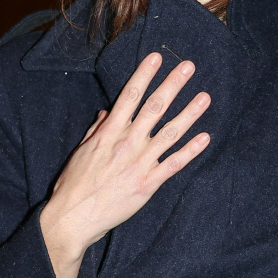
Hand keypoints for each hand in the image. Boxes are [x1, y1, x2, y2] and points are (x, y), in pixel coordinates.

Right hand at [40, 52, 209, 277]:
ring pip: (170, 132)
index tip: (156, 58)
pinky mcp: (148, 183)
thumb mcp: (82, 151)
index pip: (130, 96)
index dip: (144, 75)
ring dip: (190, 113)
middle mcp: (128, 143)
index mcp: (109, 132)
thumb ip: (98, 130)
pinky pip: (174, 163)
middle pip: (155, 107)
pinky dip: (190, 150)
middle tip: (188, 67)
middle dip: (173, 84)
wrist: (72, 219)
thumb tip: (108, 112)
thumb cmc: (73, 184)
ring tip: (205, 97)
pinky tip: (204, 137)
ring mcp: (140, 163)